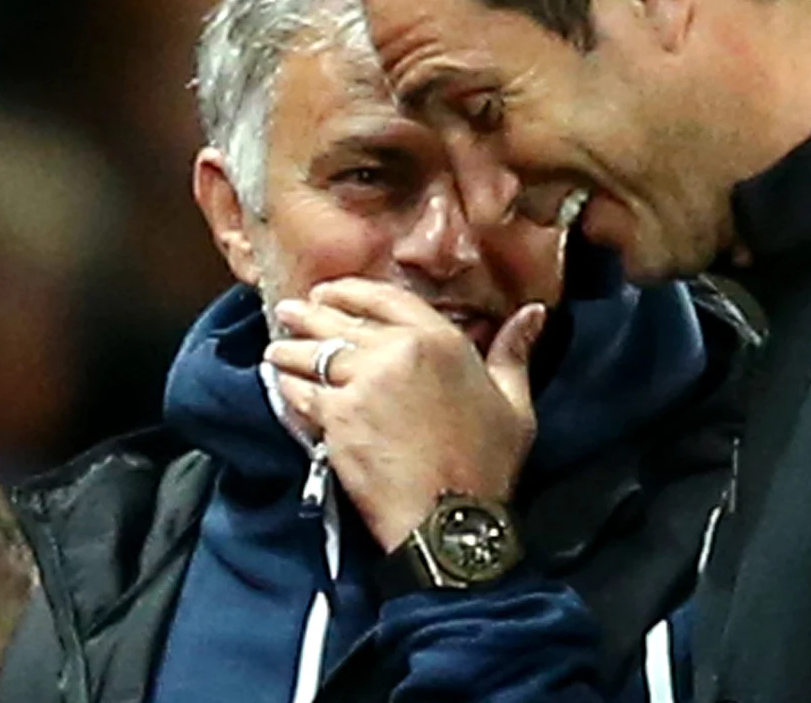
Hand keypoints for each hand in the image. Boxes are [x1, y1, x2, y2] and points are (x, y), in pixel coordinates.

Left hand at [265, 278, 548, 551]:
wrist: (451, 520)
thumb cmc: (487, 465)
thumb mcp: (514, 404)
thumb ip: (514, 353)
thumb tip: (533, 313)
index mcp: (440, 339)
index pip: (382, 296)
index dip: (349, 290)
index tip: (329, 291)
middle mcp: (396, 351)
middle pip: (338, 320)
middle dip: (308, 314)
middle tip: (290, 311)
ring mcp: (361, 383)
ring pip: (312, 354)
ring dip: (288, 349)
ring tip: (276, 349)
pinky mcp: (336, 418)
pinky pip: (300, 392)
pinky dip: (287, 387)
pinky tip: (280, 384)